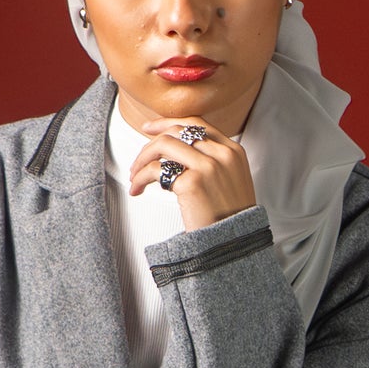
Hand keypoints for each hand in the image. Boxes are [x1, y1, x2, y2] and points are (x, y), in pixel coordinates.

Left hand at [129, 115, 257, 229]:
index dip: (169, 123)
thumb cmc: (229, 218)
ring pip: (163, 145)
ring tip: (134, 175)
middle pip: (177, 131)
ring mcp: (208, 167)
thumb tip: (177, 150)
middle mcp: (222, 155)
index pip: (197, 124)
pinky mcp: (193, 183)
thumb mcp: (231, 181)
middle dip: (151, 142)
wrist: (234, 244)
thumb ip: (213, 161)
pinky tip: (137, 189)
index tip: (150, 128)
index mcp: (233, 151)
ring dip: (142, 158)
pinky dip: (140, 178)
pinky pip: (156, 170)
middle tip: (138, 157)